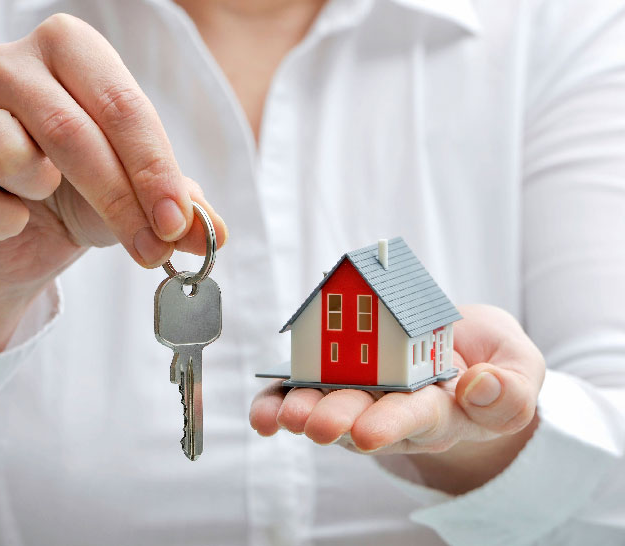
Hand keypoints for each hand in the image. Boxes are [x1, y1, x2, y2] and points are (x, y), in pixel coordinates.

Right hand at [0, 13, 225, 356]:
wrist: (15, 228)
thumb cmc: (80, 193)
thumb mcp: (137, 194)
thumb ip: (177, 206)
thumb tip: (212, 234)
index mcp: (71, 50)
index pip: (122, 106)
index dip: (153, 170)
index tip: (176, 223)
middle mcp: (8, 61)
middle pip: (72, 131)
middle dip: (118, 201)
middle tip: (150, 250)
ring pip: (10, 153)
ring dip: (41, 195)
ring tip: (46, 196)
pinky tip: (7, 217)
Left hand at [250, 305, 545, 493]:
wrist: (461, 350)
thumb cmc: (489, 362)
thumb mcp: (519, 369)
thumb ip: (511, 388)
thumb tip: (480, 386)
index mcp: (441, 408)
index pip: (417, 418)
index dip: (393, 424)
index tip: (371, 433)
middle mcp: (394, 408)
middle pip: (364, 416)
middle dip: (339, 420)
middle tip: (318, 425)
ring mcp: (361, 395)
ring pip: (328, 405)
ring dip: (303, 410)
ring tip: (287, 415)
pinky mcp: (333, 378)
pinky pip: (301, 394)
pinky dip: (278, 403)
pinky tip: (264, 414)